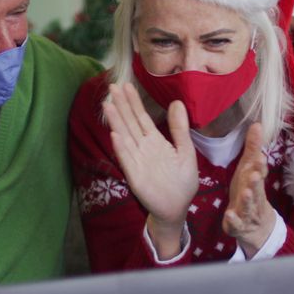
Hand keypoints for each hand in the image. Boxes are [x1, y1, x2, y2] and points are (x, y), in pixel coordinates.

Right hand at [103, 83, 198, 258]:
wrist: (177, 207)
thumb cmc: (182, 181)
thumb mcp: (186, 151)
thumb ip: (180, 129)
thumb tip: (177, 102)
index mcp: (155, 141)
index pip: (141, 118)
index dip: (134, 102)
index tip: (126, 85)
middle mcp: (143, 148)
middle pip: (130, 123)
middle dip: (121, 106)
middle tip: (112, 87)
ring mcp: (137, 161)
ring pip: (125, 138)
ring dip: (117, 122)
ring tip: (108, 106)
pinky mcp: (135, 176)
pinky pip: (127, 160)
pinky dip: (121, 148)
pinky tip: (115, 135)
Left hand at [223, 123, 276, 257]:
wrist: (256, 227)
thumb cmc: (250, 191)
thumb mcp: (249, 170)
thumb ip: (252, 149)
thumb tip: (257, 123)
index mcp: (255, 182)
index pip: (260, 173)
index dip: (260, 166)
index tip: (259, 157)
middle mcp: (255, 196)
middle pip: (257, 189)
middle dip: (256, 182)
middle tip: (255, 174)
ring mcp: (248, 212)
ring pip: (249, 206)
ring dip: (248, 199)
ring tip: (246, 192)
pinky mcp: (238, 225)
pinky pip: (236, 223)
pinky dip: (233, 219)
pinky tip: (229, 214)